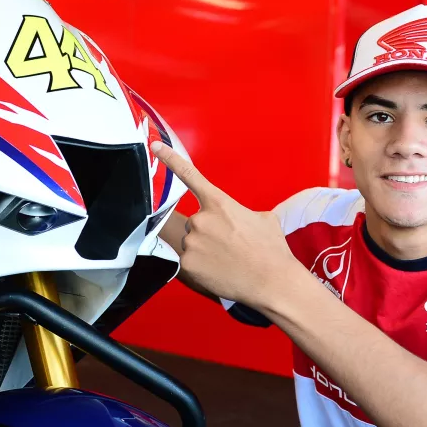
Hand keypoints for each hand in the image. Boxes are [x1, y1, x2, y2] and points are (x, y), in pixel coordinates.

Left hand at [151, 141, 295, 308]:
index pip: (189, 174)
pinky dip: (202, 266)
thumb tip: (238, 218)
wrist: (272, 281)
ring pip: (192, 242)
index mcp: (218, 203)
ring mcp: (191, 242)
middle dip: (209, 232)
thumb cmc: (271, 249)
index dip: (169, 158)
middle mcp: (200, 219)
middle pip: (196, 223)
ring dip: (205, 249)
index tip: (155, 146)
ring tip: (228, 260)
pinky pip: (189, 261)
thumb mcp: (262, 218)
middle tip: (231, 246)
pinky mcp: (187, 263)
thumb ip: (241, 212)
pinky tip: (219, 270)